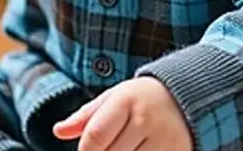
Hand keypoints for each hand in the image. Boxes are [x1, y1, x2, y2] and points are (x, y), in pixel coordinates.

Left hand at [53, 78, 192, 150]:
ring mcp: (163, 141)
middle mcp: (144, 121)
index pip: (96, 135)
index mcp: (125, 101)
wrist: (184, 98)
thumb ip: (84, 117)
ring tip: (119, 149)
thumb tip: (58, 131)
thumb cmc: (138, 99)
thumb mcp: (111, 98)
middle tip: (101, 150)